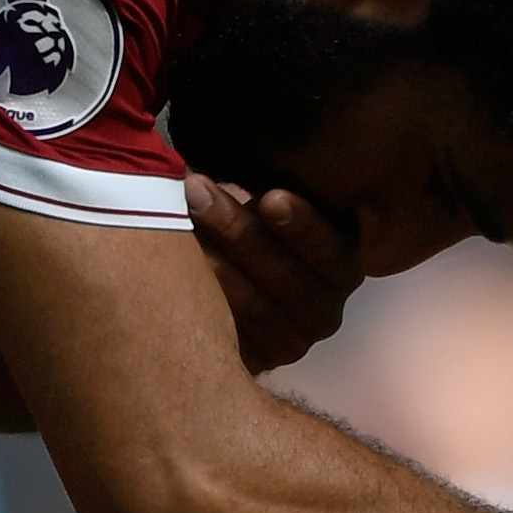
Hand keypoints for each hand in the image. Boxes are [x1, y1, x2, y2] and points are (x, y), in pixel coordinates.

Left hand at [190, 173, 359, 373]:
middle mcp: (324, 311)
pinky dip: (198, 300)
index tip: (269, 197)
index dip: (303, 226)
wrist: (222, 267)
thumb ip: (275, 189)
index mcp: (341, 266)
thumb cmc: (251, 221)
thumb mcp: (270, 198)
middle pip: (289, 280)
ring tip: (176, 223)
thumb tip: (261, 150)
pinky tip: (171, 271)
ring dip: (213, 262)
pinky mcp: (253, 362)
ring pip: (254, 308)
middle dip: (240, 233)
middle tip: (196, 193)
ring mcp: (290, 342)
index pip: (333, 252)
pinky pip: (227, 336)